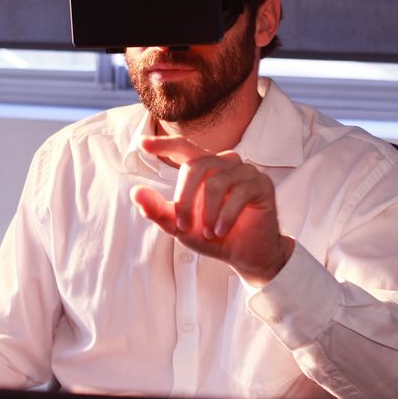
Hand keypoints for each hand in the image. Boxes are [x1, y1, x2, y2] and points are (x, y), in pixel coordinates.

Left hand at [131, 135, 294, 285]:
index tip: (142, 143)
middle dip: (185, 199)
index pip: (183, 147)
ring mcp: (245, 171)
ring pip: (217, 181)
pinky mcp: (262, 184)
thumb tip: (135, 192)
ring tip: (207, 233)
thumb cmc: (212, 236)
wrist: (245, 255)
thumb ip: (158, 210)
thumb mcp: (179, 227)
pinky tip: (220, 231)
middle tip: (182, 226)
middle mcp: (224, 163)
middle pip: (196, 166)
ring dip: (207, 212)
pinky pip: (239, 193)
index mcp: (204, 167)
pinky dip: (226, 216)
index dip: (164, 144)